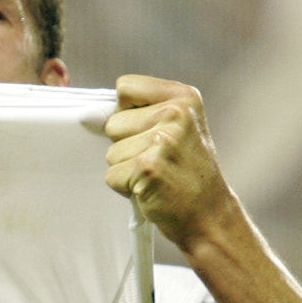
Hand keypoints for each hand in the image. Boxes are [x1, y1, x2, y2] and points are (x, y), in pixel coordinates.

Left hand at [103, 75, 238, 252]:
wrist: (209, 215)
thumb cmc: (188, 172)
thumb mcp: (180, 127)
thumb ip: (146, 111)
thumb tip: (92, 112)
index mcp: (183, 96)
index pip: (125, 86)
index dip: (127, 111)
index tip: (148, 130)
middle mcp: (176, 113)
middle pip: (113, 122)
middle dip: (126, 145)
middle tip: (158, 159)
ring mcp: (162, 140)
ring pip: (111, 151)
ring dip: (127, 168)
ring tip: (157, 174)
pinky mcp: (147, 167)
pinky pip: (111, 175)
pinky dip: (125, 186)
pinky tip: (151, 188)